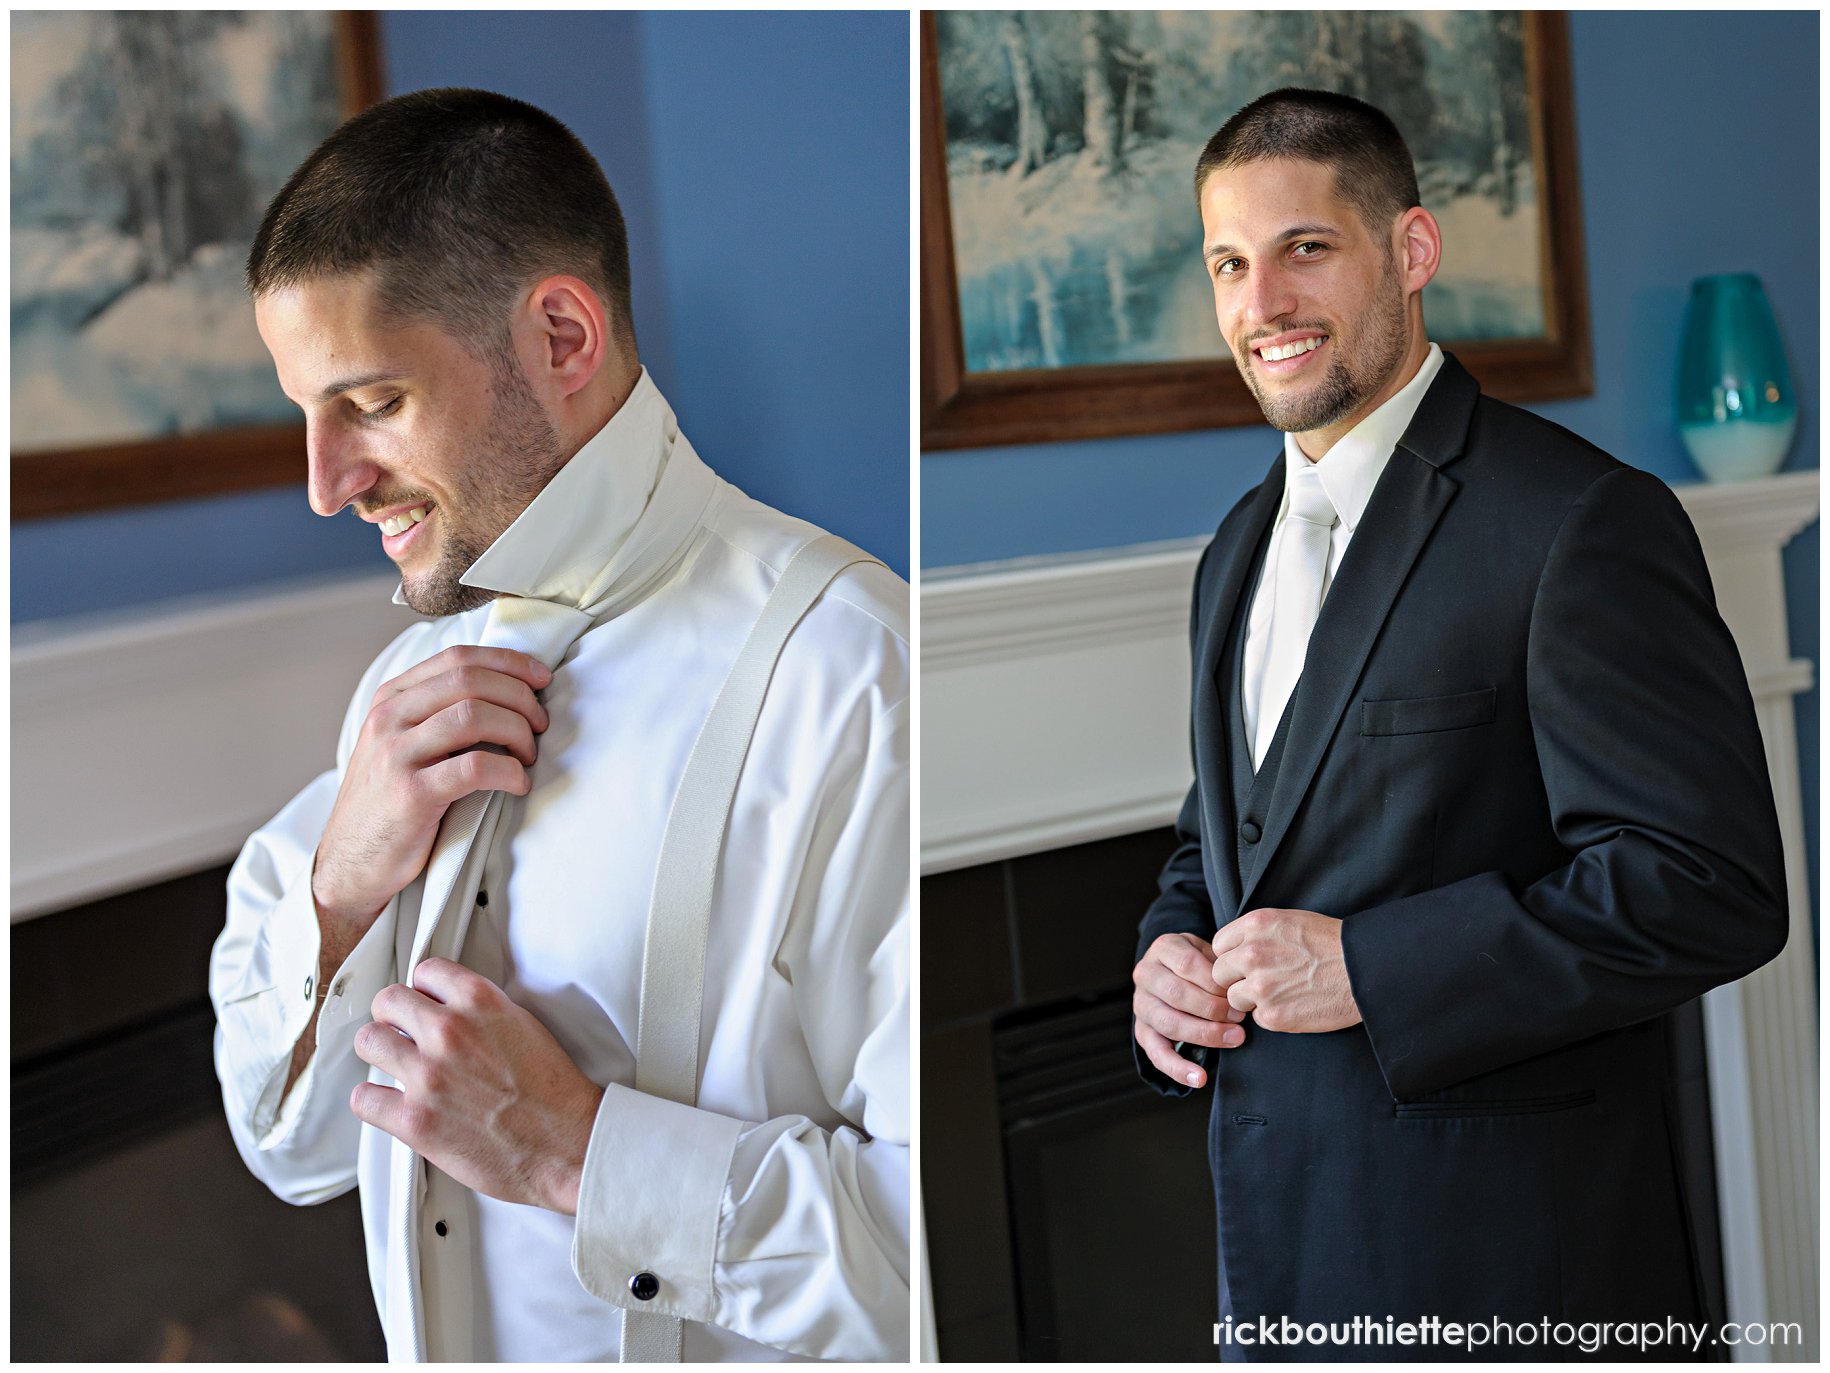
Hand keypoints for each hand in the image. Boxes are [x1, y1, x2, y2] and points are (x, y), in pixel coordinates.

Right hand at [312, 646, 552, 935]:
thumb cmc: (389, 802)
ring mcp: (396, 755)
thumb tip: (508, 690)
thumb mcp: (400, 743)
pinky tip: (518, 783)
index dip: (509, 663)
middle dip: (520, 697)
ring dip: (518, 732)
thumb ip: (437, 712)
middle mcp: (388, 718)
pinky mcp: (411, 794)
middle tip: (541, 723)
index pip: (458, 658)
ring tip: (529, 755)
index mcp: (390, 699)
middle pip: (470, 680)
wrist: (348, 863)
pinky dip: (510, 772)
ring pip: (475, 716)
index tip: (541, 678)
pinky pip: (475, 767)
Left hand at [351, 958, 603, 1214]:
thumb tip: (451, 1010)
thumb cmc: (554, 1093)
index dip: (423, 989)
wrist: (568, 1144)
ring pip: (369, 1042)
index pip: (427, 970)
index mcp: (481, 1002)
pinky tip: (388, 1103)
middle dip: (392, 1016)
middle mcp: (450, 1032)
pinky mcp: (415, 1120)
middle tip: (399, 1031)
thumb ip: (482, 1011)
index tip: (423, 1002)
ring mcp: (428, 1076)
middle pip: (388, 1001)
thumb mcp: (524, 1026)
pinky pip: (364, 1098)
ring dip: (379, 1052)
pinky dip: (373, 1100)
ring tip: (392, 1064)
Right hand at [1133, 932, 1247, 1087]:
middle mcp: (1146, 974)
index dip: (1214, 982)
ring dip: (1204, 1034)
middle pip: (1177, 994)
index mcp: (1163, 948)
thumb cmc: (1200, 963)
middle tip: (1240, 1018)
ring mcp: (1141, 1004)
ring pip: (1169, 1022)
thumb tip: (1241, 990)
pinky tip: (1198, 1078)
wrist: (1173, 971)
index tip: (1239, 994)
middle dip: (1213, 1009)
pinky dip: (1177, 1068)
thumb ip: (1220, 965)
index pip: (1187, 964)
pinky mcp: (1142, 1031)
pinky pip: (1156, 1053)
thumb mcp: (1209, 951)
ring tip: (1234, 1038)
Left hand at [1210, 908, 1361, 1033]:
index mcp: (1256, 925)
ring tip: (1279, 994)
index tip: (1244, 964)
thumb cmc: (1330, 943)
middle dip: (1235, 979)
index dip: (1230, 957)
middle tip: (1259, 982)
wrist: (1364, 969)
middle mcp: (1252, 953)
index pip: (1219, 945)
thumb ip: (1255, 934)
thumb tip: (1232, 950)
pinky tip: (1292, 1005)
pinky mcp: (1272, 1015)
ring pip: (1233, 998)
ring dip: (1250, 999)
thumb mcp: (1288, 921)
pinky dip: (1270, 1016)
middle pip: (1219, 973)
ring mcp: (1261, 986)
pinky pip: (1256, 1018)